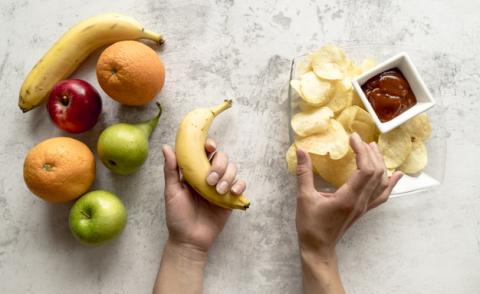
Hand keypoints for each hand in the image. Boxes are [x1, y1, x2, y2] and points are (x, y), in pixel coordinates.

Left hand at [162, 139, 246, 253]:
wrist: (189, 240)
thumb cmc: (177, 216)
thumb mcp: (172, 191)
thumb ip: (171, 169)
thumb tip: (166, 147)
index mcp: (195, 172)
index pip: (206, 152)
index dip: (210, 145)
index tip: (210, 147)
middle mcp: (209, 176)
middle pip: (222, 158)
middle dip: (219, 165)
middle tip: (210, 180)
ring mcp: (221, 186)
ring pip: (232, 169)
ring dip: (228, 176)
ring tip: (219, 190)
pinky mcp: (230, 198)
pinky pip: (241, 185)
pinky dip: (239, 186)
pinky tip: (231, 192)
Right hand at [295, 133, 402, 293]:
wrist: (318, 247)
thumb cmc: (310, 225)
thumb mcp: (304, 197)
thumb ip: (304, 173)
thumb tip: (300, 150)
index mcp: (348, 197)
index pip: (365, 170)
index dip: (362, 151)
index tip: (352, 138)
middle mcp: (361, 201)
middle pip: (376, 173)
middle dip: (370, 153)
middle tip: (359, 140)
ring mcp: (364, 206)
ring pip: (382, 182)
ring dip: (380, 163)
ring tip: (373, 148)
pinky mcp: (364, 209)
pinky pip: (383, 195)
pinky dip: (391, 183)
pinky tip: (396, 175)